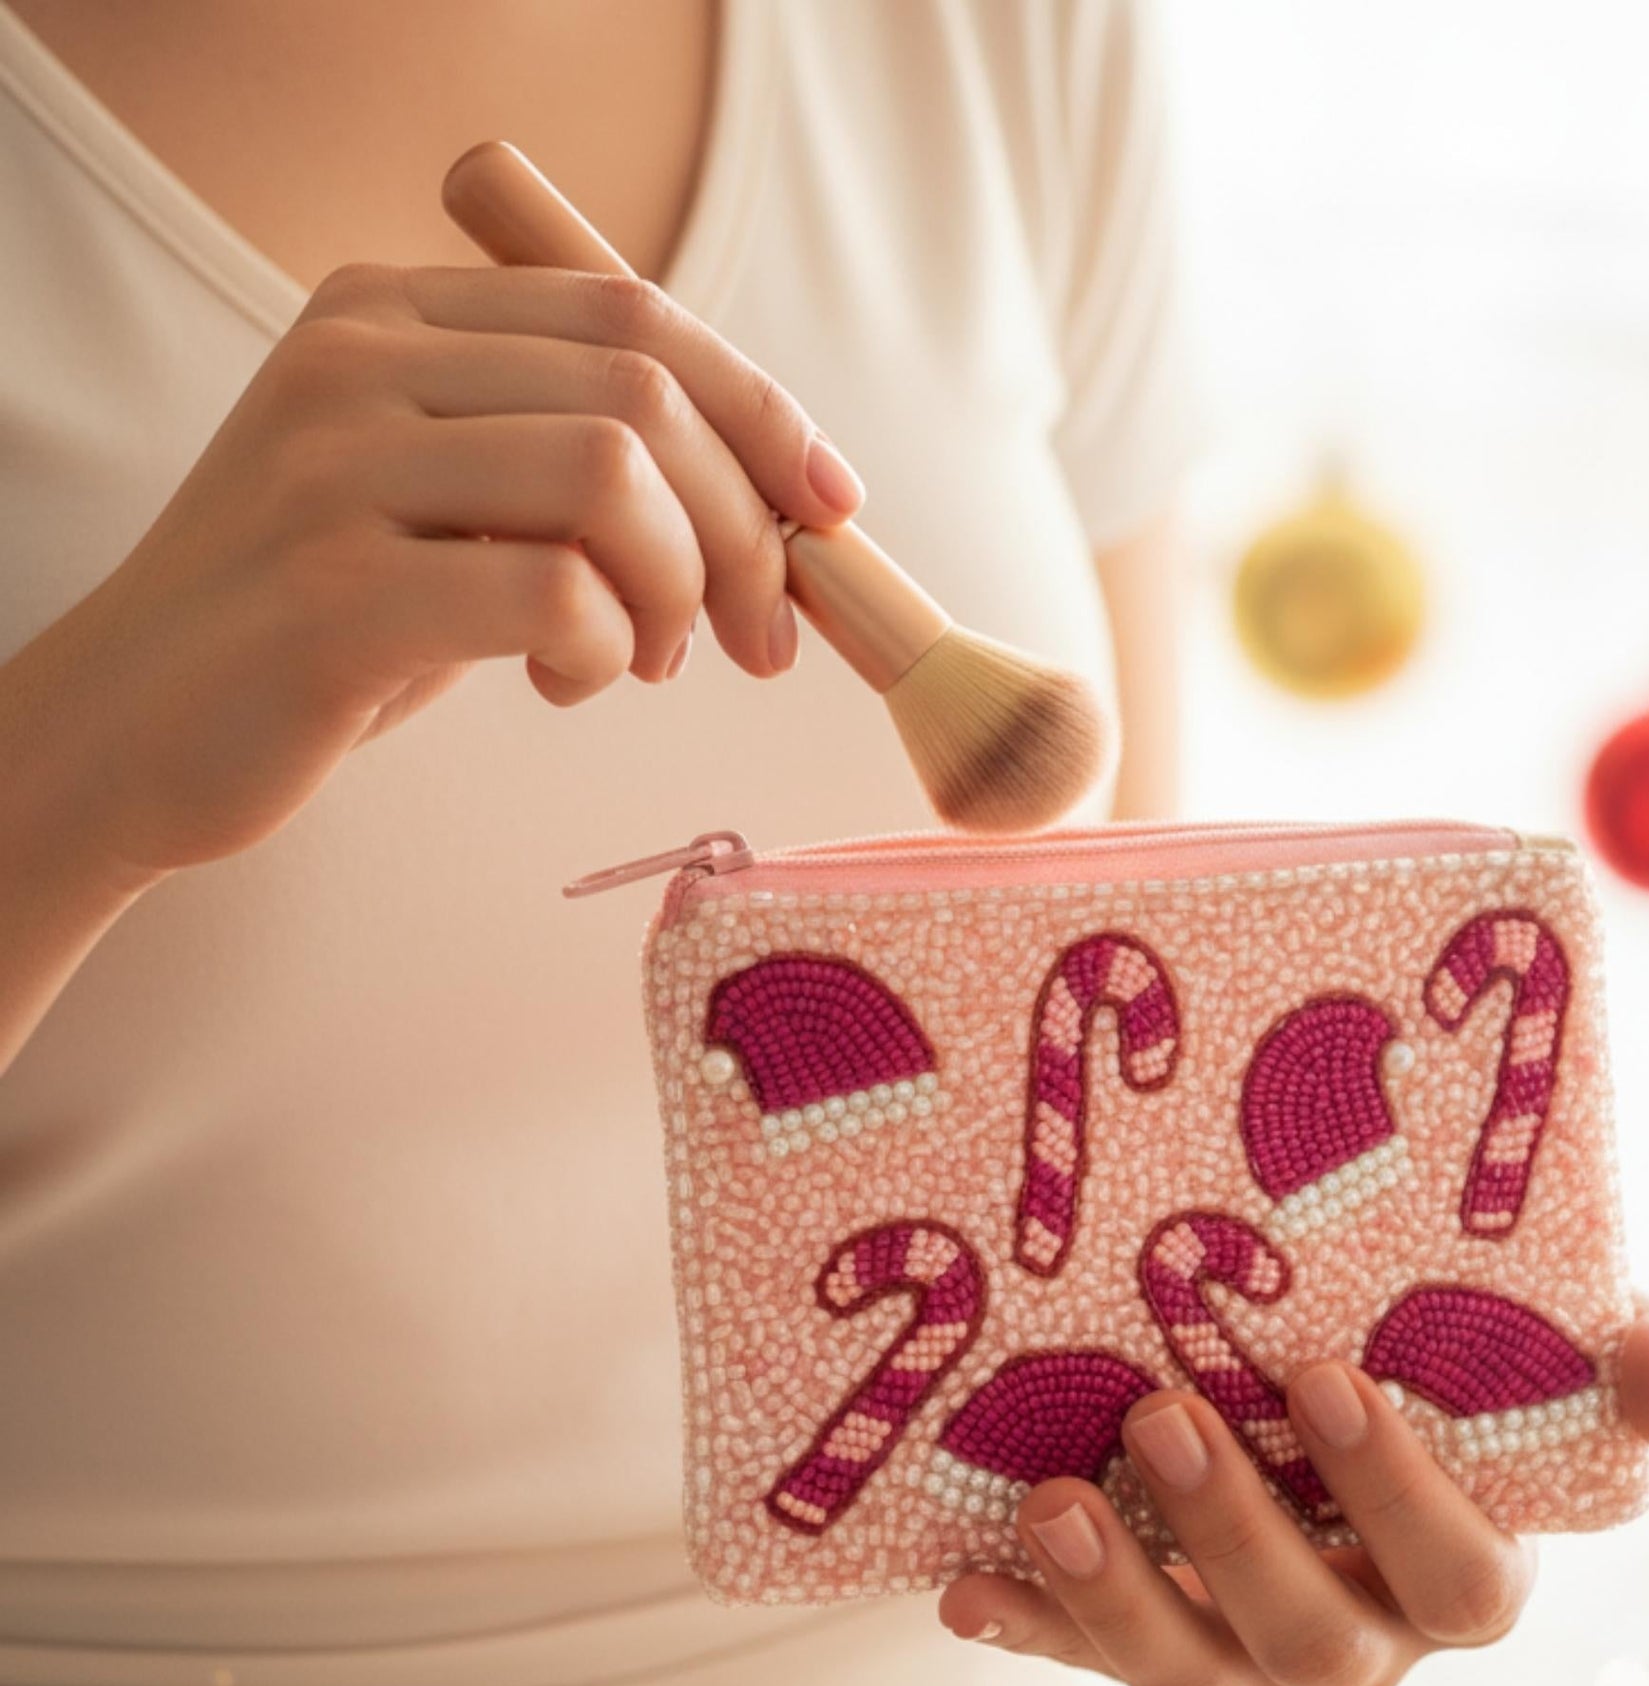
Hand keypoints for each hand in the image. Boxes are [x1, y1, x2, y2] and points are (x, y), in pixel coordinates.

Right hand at [4, 262, 862, 878]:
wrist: (135, 726)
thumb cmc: (327, 625)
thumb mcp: (446, 506)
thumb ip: (567, 465)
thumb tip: (770, 501)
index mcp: (394, 314)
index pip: (634, 314)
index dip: (762, 412)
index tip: (831, 509)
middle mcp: (360, 360)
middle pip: (643, 395)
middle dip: (743, 531)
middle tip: (754, 640)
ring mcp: (335, 467)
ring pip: (610, 478)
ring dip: (674, 592)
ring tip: (640, 662)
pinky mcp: (331, 591)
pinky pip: (552, 593)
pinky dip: (602, 649)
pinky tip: (563, 681)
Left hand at [936, 1300, 1648, 1685]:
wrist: (1314, 1384)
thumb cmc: (1449, 1364)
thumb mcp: (1537, 1345)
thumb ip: (1621, 1360)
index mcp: (1460, 1573)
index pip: (1461, 1582)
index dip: (1399, 1497)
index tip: (1325, 1378)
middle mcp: (1361, 1635)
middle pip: (1313, 1642)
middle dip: (1237, 1539)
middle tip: (1163, 1416)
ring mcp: (1246, 1650)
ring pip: (1194, 1676)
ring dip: (1116, 1599)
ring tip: (1052, 1503)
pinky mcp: (1146, 1632)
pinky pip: (1086, 1655)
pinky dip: (1029, 1625)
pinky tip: (966, 1587)